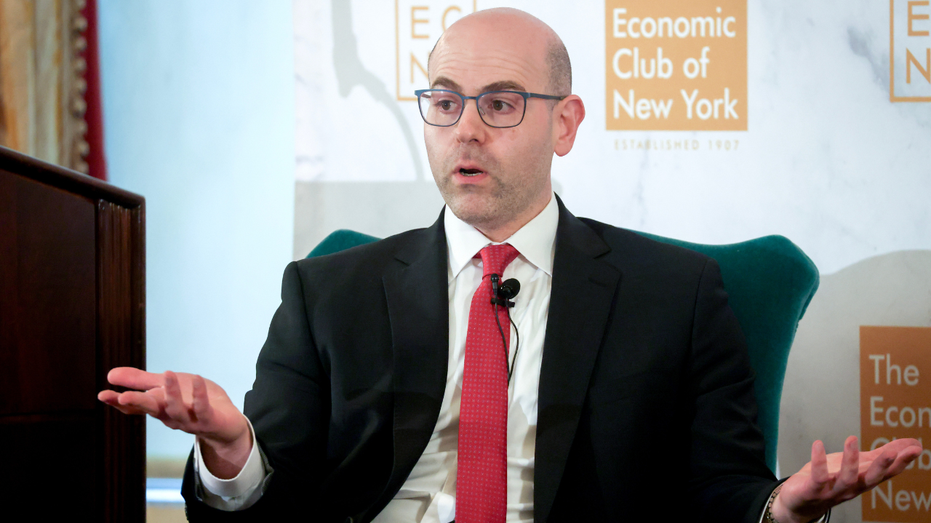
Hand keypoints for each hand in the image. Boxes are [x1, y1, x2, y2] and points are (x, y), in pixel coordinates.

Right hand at [98, 367, 251, 477]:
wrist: (226, 423)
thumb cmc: (194, 402)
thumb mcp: (167, 386)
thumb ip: (141, 381)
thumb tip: (110, 375)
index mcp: (159, 407)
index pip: (135, 406)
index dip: (118, 402)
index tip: (102, 394)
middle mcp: (170, 416)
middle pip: (151, 409)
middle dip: (137, 403)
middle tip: (122, 397)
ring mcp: (190, 420)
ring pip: (176, 411)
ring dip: (171, 395)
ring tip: (167, 375)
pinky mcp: (209, 420)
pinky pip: (203, 408)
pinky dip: (199, 395)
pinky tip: (197, 379)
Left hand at [771, 436, 922, 522]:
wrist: (800, 502)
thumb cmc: (831, 480)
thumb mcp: (858, 465)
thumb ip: (880, 456)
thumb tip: (911, 444)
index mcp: (864, 481)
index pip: (887, 473)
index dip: (901, 462)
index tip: (916, 449)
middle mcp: (852, 488)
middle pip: (871, 479)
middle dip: (883, 466)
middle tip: (893, 452)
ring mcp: (832, 491)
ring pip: (847, 479)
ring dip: (851, 460)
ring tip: (852, 439)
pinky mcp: (812, 490)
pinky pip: (817, 477)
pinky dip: (818, 461)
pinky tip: (818, 444)